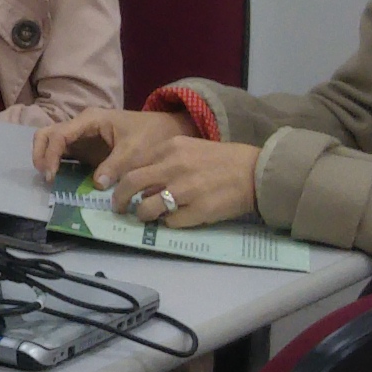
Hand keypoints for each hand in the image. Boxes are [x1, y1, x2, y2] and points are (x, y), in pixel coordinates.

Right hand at [32, 106, 147, 185]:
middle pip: (47, 133)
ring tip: (50, 179)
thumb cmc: (149, 135)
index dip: (51, 154)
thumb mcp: (135, 151)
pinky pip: (63, 153)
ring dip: (45, 158)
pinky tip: (59, 179)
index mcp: (90, 120)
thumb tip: (97, 184)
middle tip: (46, 177)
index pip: (60, 134)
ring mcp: (81, 136)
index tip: (51, 175)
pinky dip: (56, 164)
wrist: (163, 132)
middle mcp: (80, 125)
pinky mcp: (84, 148)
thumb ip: (115, 166)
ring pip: (51, 141)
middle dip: (40, 153)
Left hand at [110, 137, 262, 228]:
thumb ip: (164, 161)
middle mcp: (173, 166)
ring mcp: (185, 190)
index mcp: (170, 148)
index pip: (132, 164)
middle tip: (119, 209)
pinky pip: (170, 222)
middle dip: (119, 200)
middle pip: (131, 184)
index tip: (119, 189)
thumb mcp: (188, 149)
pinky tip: (175, 218)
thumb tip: (141, 184)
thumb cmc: (220, 160)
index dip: (120, 180)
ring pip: (147, 208)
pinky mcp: (197, 211)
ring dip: (143, 215)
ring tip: (148, 216)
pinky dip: (168, 223)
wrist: (253, 172)